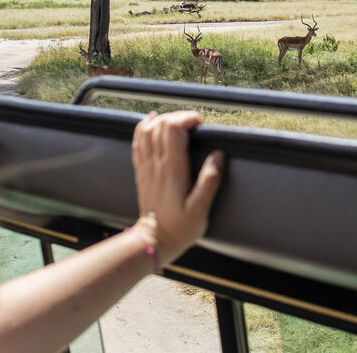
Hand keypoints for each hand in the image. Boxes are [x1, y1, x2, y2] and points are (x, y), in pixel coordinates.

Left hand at [130, 111, 223, 264]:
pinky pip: (138, 141)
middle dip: (179, 116)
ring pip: (148, 129)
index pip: (173, 129)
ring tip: (178, 123)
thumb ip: (210, 181)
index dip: (187, 118)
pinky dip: (144, 127)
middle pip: (161, 124)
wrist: (154, 240)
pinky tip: (152, 121)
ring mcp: (146, 166)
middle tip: (194, 125)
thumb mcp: (201, 210)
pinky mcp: (141, 170)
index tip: (201, 125)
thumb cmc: (180, 228)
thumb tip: (218, 156)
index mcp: (172, 170)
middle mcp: (157, 164)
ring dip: (163, 119)